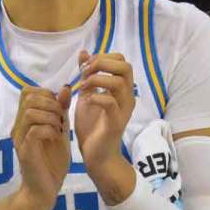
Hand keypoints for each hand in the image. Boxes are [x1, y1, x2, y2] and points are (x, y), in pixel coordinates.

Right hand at [10, 85, 71, 209]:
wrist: (44, 190)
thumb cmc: (51, 163)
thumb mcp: (60, 131)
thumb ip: (61, 111)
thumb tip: (65, 87)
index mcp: (24, 121)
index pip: (27, 92)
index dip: (46, 93)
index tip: (58, 108)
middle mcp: (18, 127)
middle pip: (28, 98)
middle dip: (50, 103)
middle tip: (61, 119)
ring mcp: (20, 139)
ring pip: (30, 112)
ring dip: (50, 117)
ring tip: (59, 128)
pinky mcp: (25, 152)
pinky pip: (35, 131)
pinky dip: (50, 130)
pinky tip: (56, 137)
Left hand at [74, 51, 135, 202]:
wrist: (96, 156)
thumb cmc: (92, 127)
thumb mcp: (86, 95)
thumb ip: (87, 76)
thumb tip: (83, 53)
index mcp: (121, 90)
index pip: (122, 60)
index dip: (103, 57)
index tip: (86, 66)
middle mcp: (126, 97)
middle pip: (125, 66)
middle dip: (102, 63)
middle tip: (85, 72)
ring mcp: (122, 110)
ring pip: (118, 82)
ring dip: (97, 79)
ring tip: (83, 86)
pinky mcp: (115, 123)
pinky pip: (109, 103)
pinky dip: (96, 97)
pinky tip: (86, 101)